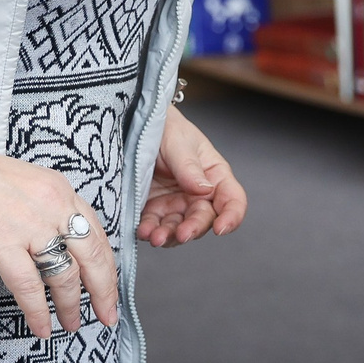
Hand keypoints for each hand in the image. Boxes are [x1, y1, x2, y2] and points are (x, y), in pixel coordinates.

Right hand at [0, 123, 113, 337]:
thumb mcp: (24, 185)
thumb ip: (45, 210)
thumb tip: (55, 243)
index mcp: (59, 191)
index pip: (96, 232)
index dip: (107, 265)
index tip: (109, 286)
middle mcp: (52, 207)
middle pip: (92, 256)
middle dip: (104, 291)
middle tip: (108, 315)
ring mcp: (29, 226)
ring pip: (66, 275)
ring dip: (70, 306)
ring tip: (71, 325)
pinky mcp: (3, 244)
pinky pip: (30, 287)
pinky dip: (39, 312)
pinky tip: (42, 327)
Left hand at [139, 106, 246, 246]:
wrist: (132, 126)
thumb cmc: (165, 128)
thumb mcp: (178, 142)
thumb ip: (189, 167)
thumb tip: (204, 190)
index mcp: (214, 175)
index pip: (232, 199)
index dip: (231, 216)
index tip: (221, 228)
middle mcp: (199, 194)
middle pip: (204, 218)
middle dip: (194, 228)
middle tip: (182, 234)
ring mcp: (176, 204)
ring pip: (179, 228)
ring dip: (169, 236)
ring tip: (155, 237)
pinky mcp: (153, 210)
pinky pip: (155, 226)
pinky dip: (150, 231)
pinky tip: (143, 231)